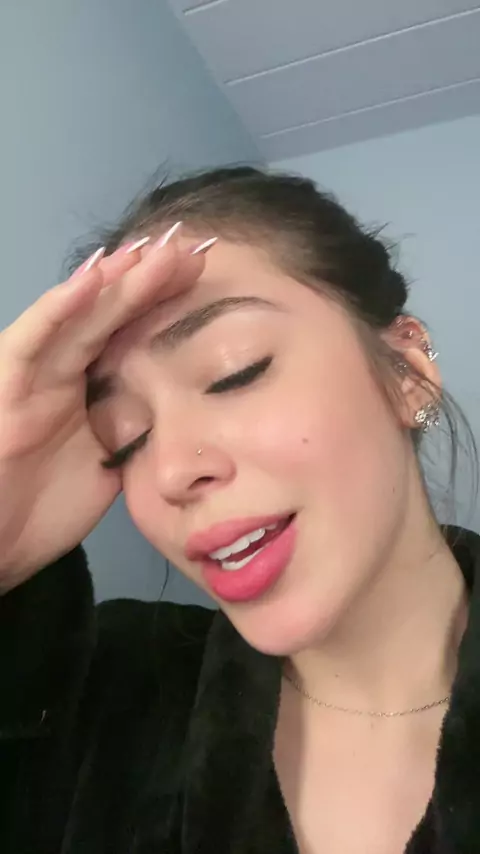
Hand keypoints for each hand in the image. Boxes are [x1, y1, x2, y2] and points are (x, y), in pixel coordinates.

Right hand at [0, 228, 205, 591]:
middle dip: (149, 281)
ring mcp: (33, 376)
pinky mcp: (6, 386)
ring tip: (153, 251)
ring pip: (77, 317)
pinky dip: (62, 308)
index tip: (206, 277)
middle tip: (193, 249)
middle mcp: (62, 373)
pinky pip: (33, 340)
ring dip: (114, 282)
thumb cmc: (40, 514)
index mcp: (87, 389)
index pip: (129, 334)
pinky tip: (95, 279)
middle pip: (109, 316)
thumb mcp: (106, 469)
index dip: (164, 304)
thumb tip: (181, 416)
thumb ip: (135, 435)